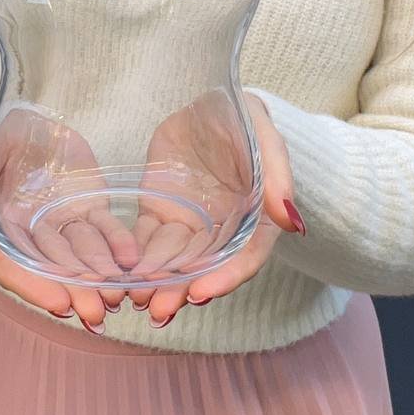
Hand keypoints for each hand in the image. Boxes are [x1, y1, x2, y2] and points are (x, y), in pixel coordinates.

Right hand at [0, 106, 137, 330]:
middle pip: (47, 267)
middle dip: (71, 290)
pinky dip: (117, 245)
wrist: (28, 118)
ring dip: (97, 277)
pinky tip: (131, 260)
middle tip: (94, 313)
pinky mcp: (86, 208)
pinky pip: (103, 229)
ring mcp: (59, 222)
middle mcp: (26, 231)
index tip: (57, 303)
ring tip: (115, 297)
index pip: (6, 260)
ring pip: (79, 254)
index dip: (29, 283)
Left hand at [126, 92, 304, 326]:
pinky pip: (145, 237)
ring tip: (138, 298)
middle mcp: (222, 229)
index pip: (245, 257)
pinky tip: (120, 272)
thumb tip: (293, 223)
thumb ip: (278, 177)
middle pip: (205, 267)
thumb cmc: (245, 122)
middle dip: (182, 291)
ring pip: (172, 259)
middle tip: (160, 310)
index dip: (225, 277)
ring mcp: (189, 222)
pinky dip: (135, 256)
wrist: (209, 104)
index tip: (200, 293)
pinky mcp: (159, 210)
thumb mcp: (265, 140)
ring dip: (157, 282)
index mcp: (255, 219)